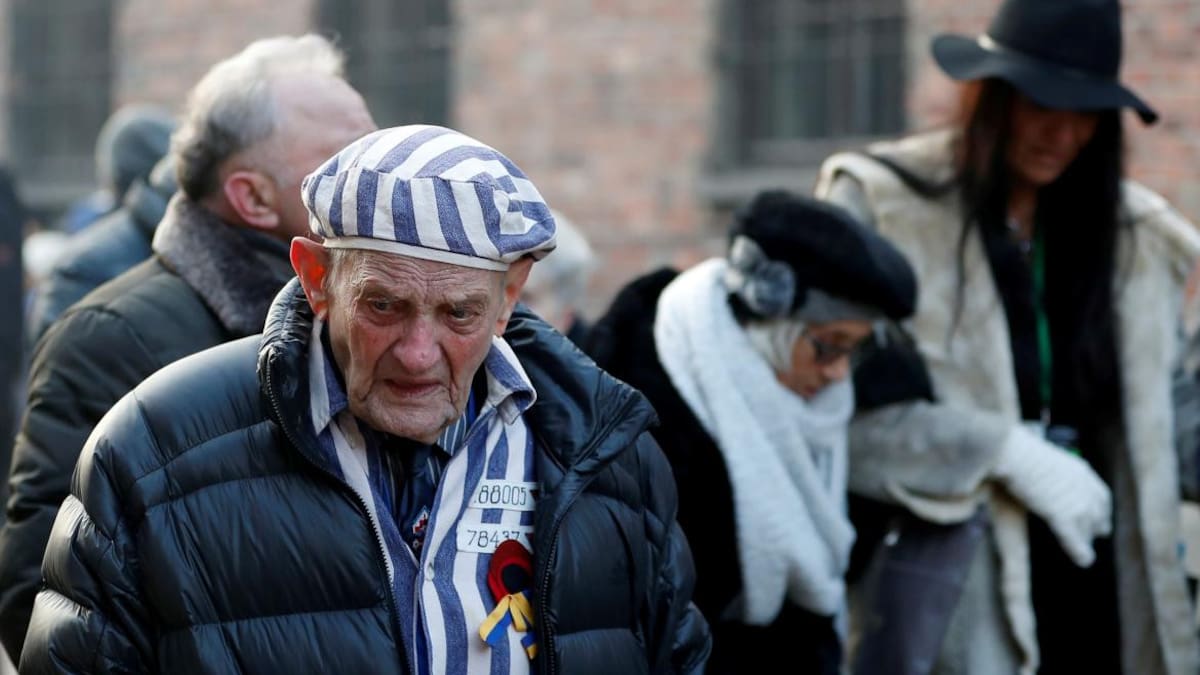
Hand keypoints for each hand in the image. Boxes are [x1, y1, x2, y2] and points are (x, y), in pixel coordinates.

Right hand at [991, 425, 1111, 566]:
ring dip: (1086, 541)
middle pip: (1099, 514)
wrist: (1012, 452)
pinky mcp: (1062, 516)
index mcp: (1080, 471)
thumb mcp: (1039, 458)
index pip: (1101, 496)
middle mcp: (1085, 487)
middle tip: (1090, 538)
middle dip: (1095, 527)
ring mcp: (1076, 502)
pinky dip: (1081, 552)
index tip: (1096, 518)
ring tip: (1084, 554)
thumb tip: (1030, 474)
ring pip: (1089, 529)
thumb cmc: (1015, 451)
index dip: (1099, 510)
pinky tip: (1084, 561)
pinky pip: (1076, 540)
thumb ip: (1045, 470)